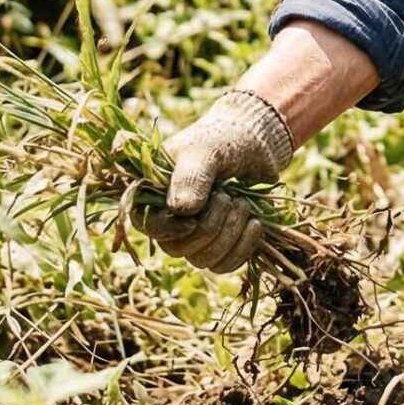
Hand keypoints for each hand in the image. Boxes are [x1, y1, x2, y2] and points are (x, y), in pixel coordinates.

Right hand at [139, 89, 294, 272]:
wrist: (257, 143)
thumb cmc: (225, 140)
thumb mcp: (207, 151)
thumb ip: (192, 177)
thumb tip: (181, 211)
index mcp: (154, 192)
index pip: (147, 225)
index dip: (169, 229)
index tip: (194, 219)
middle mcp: (170, 217)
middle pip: (177, 248)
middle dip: (209, 227)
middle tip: (227, 196)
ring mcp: (195, 233)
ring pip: (203, 259)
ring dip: (228, 236)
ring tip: (242, 204)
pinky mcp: (221, 243)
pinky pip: (225, 264)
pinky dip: (242, 249)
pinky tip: (255, 225)